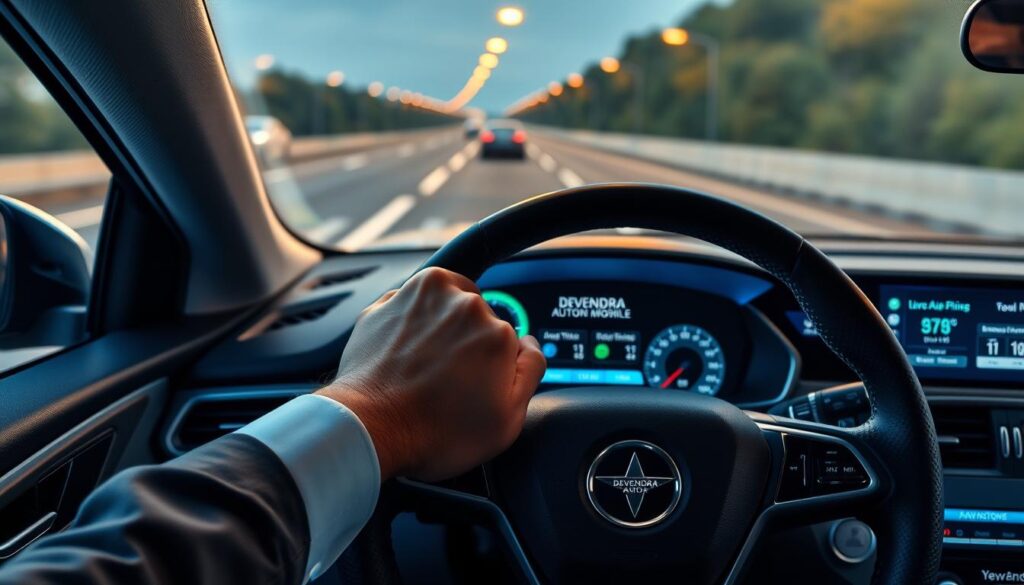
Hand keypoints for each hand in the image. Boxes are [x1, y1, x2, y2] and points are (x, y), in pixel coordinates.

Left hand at [317, 267, 545, 481]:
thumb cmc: (436, 432)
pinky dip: (409, 327)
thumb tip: (530, 345)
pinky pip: (409, 309)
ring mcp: (419, 297)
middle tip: (450, 381)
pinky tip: (405, 359)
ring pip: (445, 306)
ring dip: (440, 328)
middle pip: (478, 319)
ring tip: (426, 368)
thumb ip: (531, 371)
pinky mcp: (386, 303)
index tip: (478, 385)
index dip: (495, 367)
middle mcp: (460, 303)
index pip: (509, 341)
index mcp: (495, 330)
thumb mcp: (507, 419)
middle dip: (468, 344)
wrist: (370, 429)